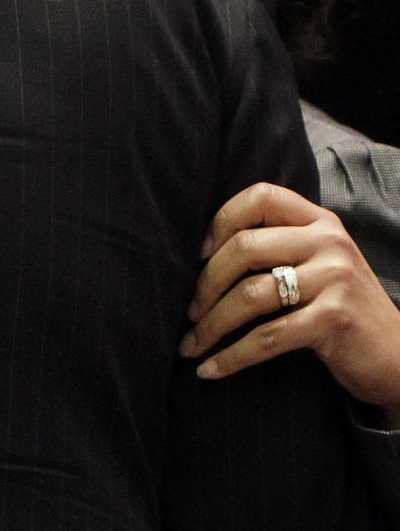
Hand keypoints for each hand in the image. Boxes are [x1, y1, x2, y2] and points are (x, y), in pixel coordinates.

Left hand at [179, 182, 399, 427]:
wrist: (397, 355)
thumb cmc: (342, 306)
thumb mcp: (320, 261)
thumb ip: (280, 244)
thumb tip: (203, 253)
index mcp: (319, 220)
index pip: (260, 196)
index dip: (221, 221)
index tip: (198, 255)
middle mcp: (327, 242)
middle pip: (244, 246)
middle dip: (205, 283)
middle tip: (187, 311)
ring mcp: (333, 279)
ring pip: (250, 295)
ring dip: (211, 324)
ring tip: (189, 345)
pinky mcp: (333, 320)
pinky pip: (267, 337)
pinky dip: (232, 356)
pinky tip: (210, 369)